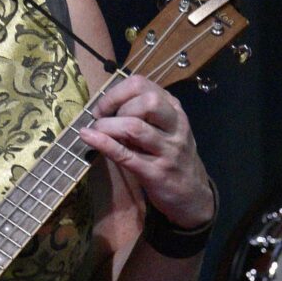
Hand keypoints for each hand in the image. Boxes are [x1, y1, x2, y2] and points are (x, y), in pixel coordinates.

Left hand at [79, 75, 214, 227]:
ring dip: (108, 126)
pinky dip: (103, 144)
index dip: (116, 92)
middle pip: (146, 101)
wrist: (193, 196)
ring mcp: (168, 150)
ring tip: (96, 130)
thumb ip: (146, 115)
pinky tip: (87, 137)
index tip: (103, 107)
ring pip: (135, 127)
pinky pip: (126, 155)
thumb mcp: (167, 129)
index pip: (142, 84)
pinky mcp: (156, 173)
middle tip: (101, 119)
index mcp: (174, 110)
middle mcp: (175, 126)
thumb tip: (106, 106)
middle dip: (116, 105)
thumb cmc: (173, 158)